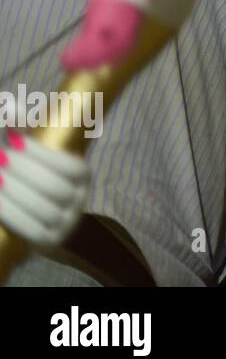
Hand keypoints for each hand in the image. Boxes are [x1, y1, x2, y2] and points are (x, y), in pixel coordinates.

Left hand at [0, 132, 89, 247]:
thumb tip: (9, 117)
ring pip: (41, 208)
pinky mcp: (49, 241)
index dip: (41, 153)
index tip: (13, 139)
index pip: (70, 166)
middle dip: (22, 170)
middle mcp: (80, 200)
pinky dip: (11, 213)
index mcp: (84, 176)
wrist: (41, 219)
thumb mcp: (37, 160)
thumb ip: (27, 140)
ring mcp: (66, 223)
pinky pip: (31, 230)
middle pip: (53, 186)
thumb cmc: (35, 180)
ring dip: (13, 192)